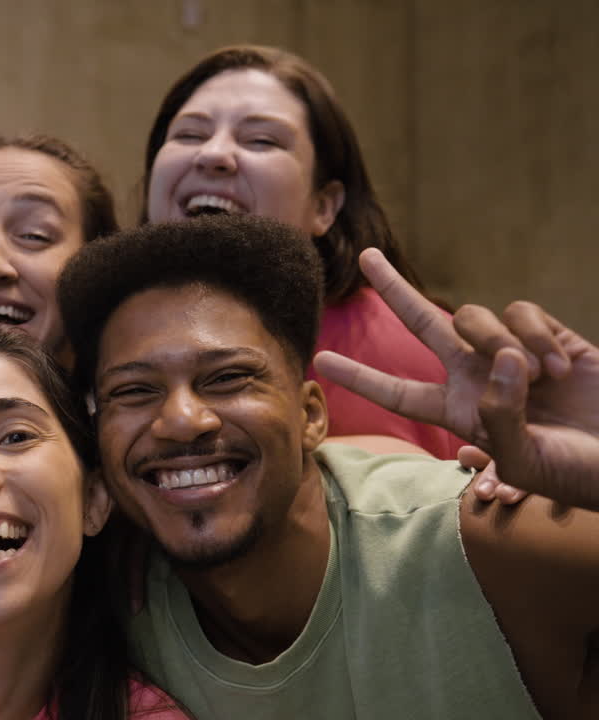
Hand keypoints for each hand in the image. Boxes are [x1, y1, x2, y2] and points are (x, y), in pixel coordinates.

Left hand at [314, 248, 598, 509]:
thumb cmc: (576, 474)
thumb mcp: (526, 461)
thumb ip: (500, 415)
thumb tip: (498, 359)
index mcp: (458, 413)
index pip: (397, 393)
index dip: (360, 377)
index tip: (320, 361)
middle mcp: (476, 378)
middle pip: (424, 323)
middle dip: (395, 289)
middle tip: (365, 255)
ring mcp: (511, 354)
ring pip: (475, 316)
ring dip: (501, 342)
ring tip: (542, 379)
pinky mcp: (549, 337)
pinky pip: (521, 312)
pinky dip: (539, 336)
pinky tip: (564, 368)